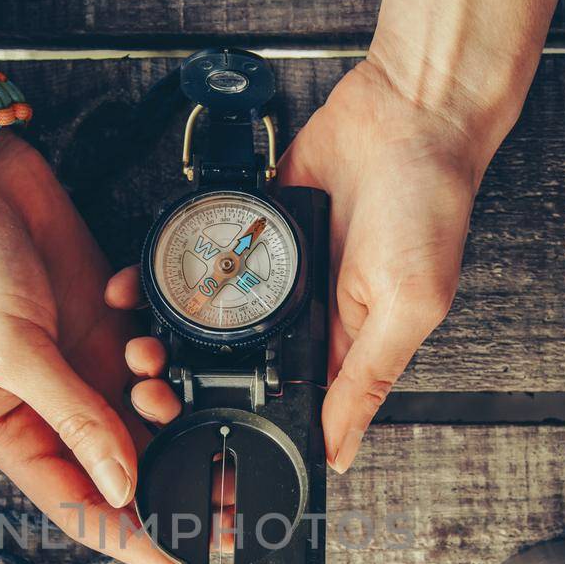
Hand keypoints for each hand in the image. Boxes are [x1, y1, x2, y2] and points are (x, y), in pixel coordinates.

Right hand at [0, 132, 178, 563]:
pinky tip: (128, 303)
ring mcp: (84, 364)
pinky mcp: (107, 322)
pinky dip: (153, 332)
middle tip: (215, 465)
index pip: (81, 507)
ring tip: (148, 359)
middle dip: (169, 463)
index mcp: (14, 433)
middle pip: (127, 465)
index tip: (183, 561)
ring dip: (162, 387)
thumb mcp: (15, 351)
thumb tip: (124, 480)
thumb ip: (76, 418)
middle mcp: (53, 407)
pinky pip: (152, 347)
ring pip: (150, 407)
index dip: (132, 541)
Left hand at [107, 61, 483, 473]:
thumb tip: (342, 451)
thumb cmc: (429, 205)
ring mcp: (277, 265)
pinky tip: (141, 280)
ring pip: (212, 307)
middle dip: (190, 370)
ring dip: (172, 320)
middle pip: (238, 355)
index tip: (194, 422)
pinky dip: (173, 264)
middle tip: (149, 378)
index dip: (243, 410)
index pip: (286, 395)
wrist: (411, 111)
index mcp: (344, 340)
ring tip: (135, 334)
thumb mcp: (407, 307)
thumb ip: (367, 378)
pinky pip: (207, 251)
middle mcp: (307, 308)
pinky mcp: (256, 223)